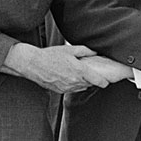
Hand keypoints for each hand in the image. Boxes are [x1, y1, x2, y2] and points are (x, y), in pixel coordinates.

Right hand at [4, 44, 124, 92]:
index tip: (107, 81)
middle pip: (90, 84)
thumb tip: (94, 51)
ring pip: (81, 88)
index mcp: (79, 71)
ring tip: (80, 74)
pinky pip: (71, 89)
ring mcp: (67, 87)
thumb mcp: (70, 49)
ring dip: (83, 83)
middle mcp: (74, 81)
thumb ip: (85, 51)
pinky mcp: (60, 90)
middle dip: (93, 80)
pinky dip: (74, 85)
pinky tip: (70, 78)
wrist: (32, 64)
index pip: (98, 81)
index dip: (104, 82)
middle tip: (93, 74)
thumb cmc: (50, 56)